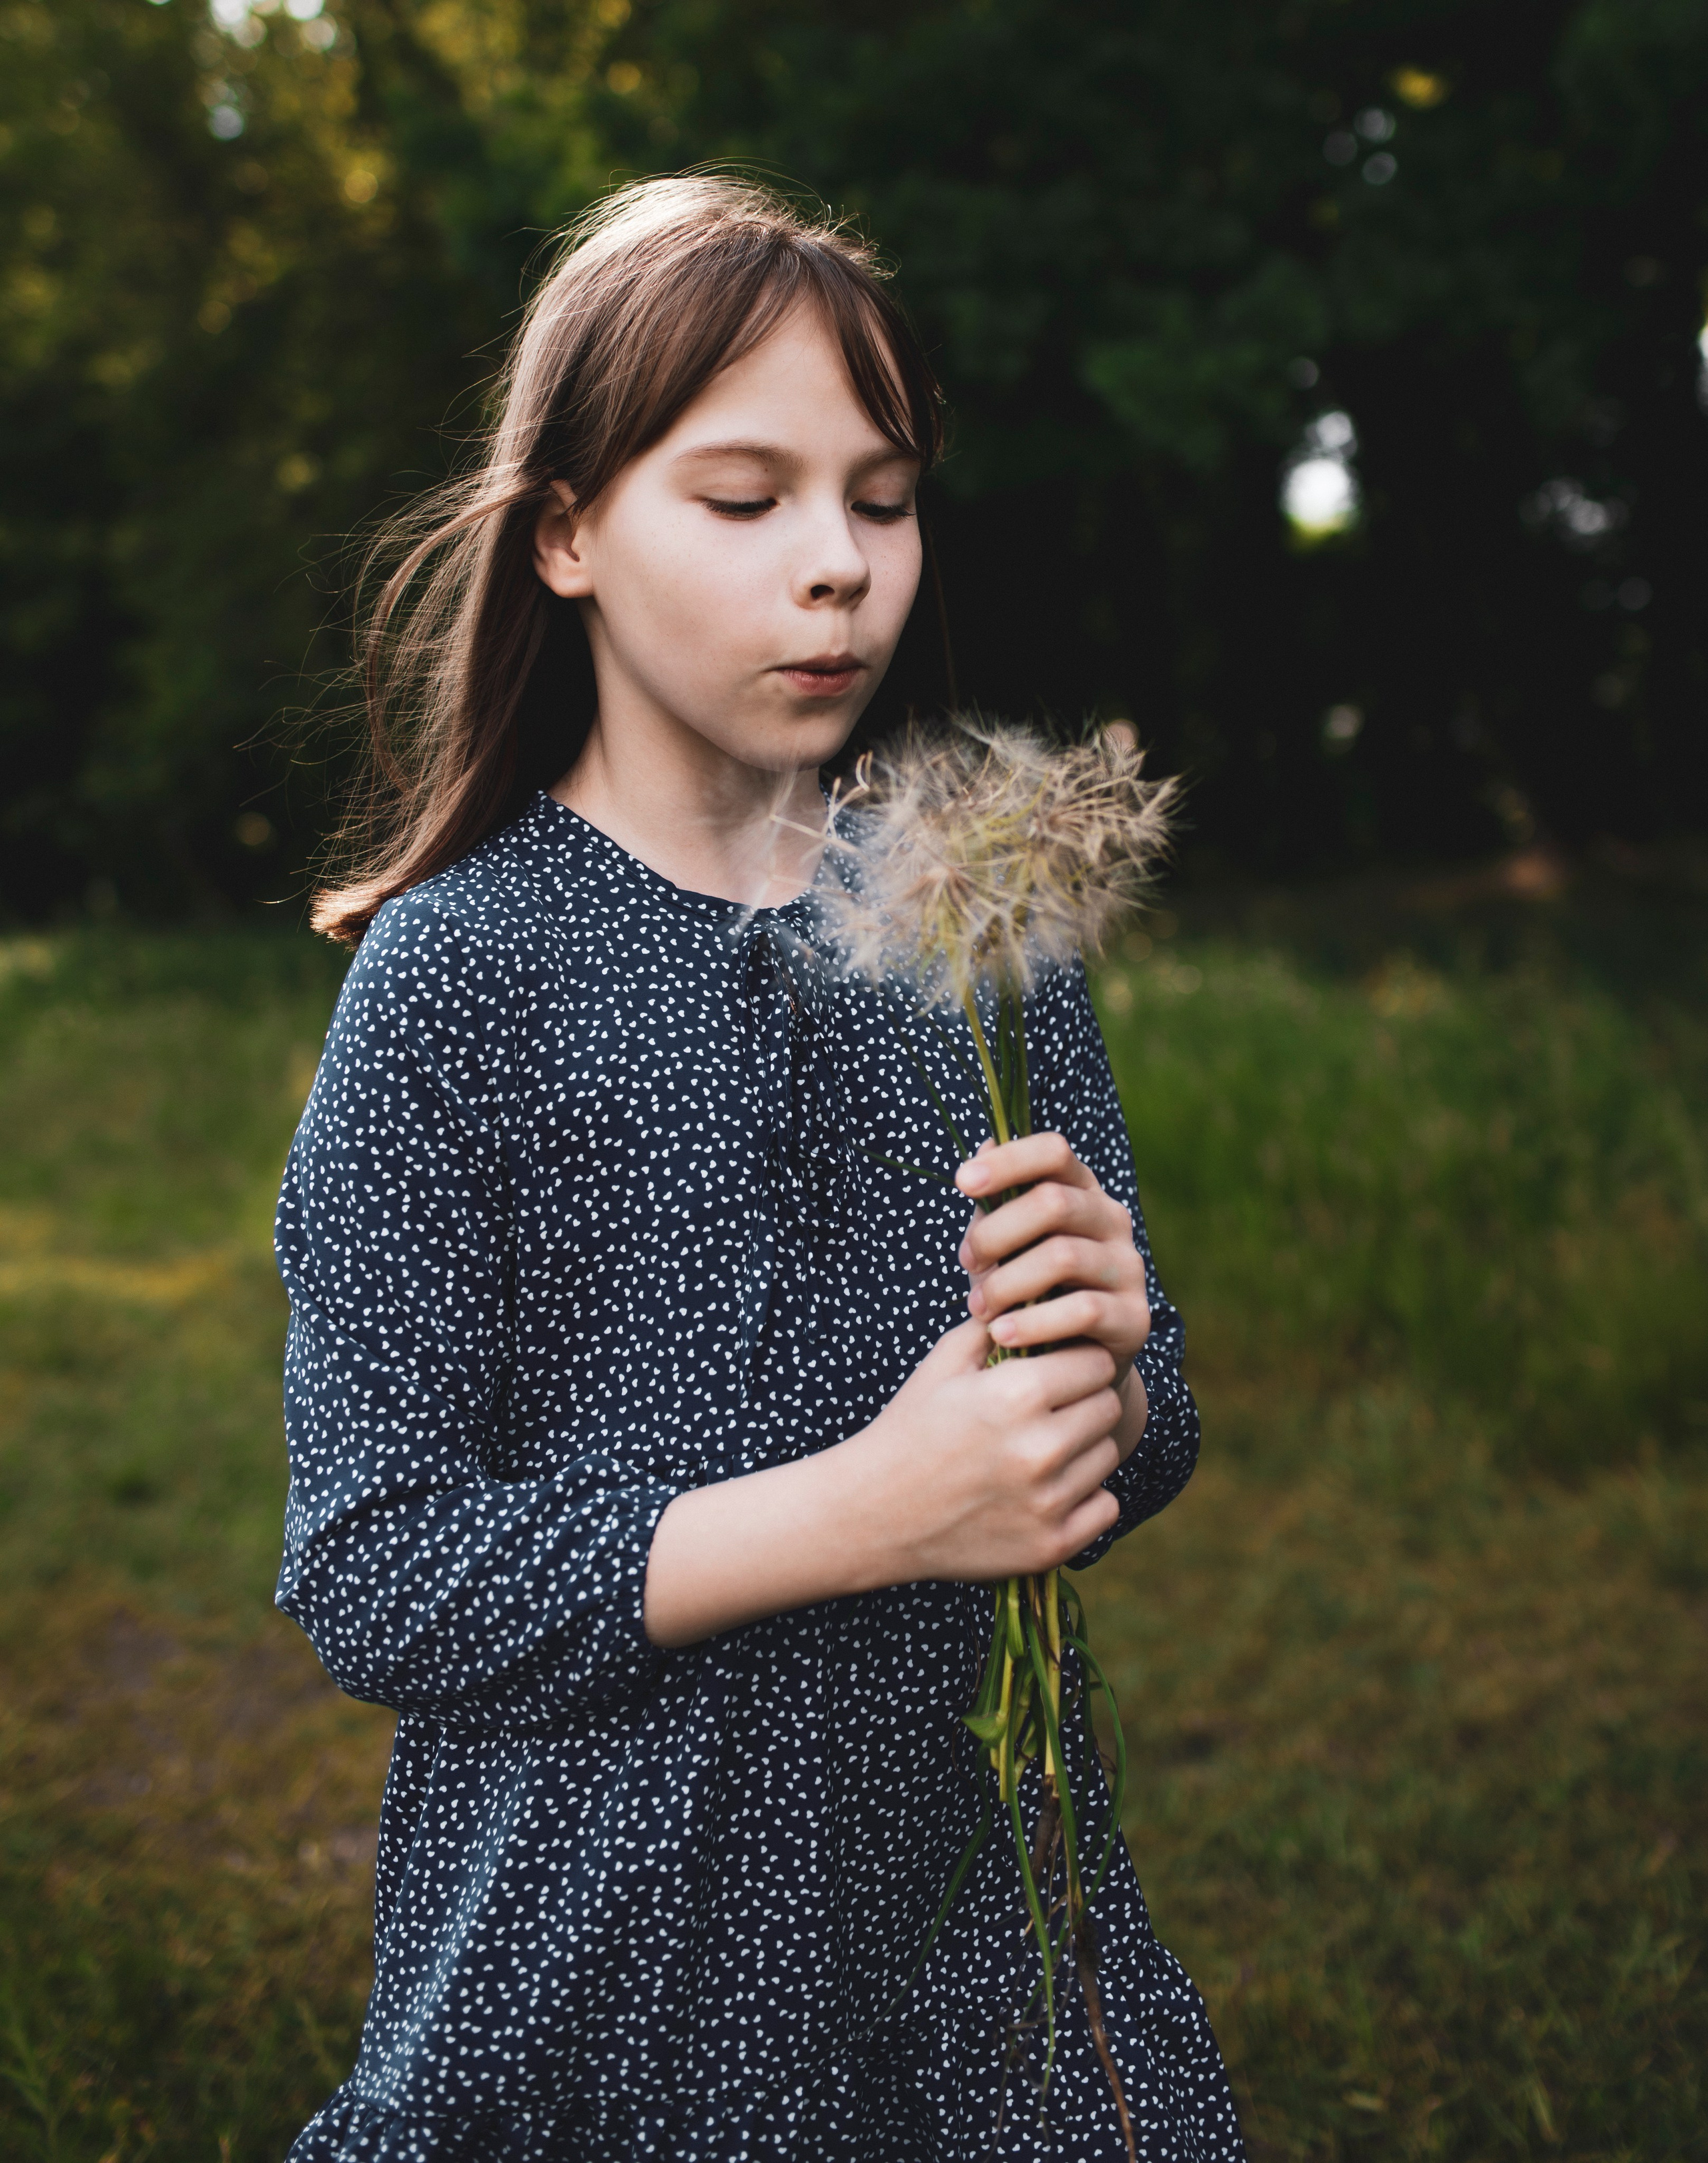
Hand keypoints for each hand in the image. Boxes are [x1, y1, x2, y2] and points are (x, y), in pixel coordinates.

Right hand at [643, 1316, 1123, 1644]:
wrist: (871, 1514)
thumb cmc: (909, 1428)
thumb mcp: (943, 1363)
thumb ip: (995, 1324)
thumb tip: (1041, 1293)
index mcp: (1015, 1394)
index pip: (1094, 1361)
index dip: (1075, 1361)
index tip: (1054, 1370)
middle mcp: (1039, 1448)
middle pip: (1106, 1407)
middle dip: (1082, 1401)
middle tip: (1049, 1410)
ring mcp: (1047, 1502)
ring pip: (1107, 1454)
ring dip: (1083, 1448)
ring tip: (1039, 1449)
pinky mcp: (1052, 1546)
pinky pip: (1105, 1507)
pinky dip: (1084, 1497)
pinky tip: (1046, 1489)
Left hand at [956, 1132, 1150, 1447]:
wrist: (1071, 1360)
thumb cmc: (1029, 1289)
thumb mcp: (1006, 1246)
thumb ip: (995, 1205)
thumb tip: (980, 1148)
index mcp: (1080, 1191)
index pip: (1054, 1152)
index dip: (1009, 1160)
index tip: (962, 1181)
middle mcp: (1112, 1221)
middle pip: (1054, 1202)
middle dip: (996, 1232)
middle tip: (965, 1263)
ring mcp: (1128, 1268)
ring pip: (1064, 1256)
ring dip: (1007, 1283)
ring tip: (977, 1309)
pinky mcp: (1134, 1318)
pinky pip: (1082, 1311)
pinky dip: (1033, 1322)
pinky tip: (1001, 1334)